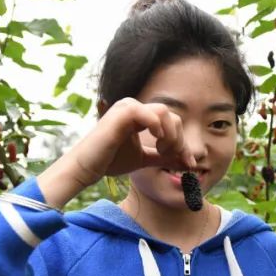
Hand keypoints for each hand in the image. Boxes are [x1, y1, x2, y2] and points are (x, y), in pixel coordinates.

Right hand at [37, 98, 196, 208]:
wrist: (87, 167)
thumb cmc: (110, 161)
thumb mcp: (144, 158)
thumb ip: (163, 157)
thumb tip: (188, 162)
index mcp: (140, 116)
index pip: (172, 123)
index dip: (183, 143)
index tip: (188, 164)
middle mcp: (135, 108)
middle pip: (172, 117)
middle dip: (179, 140)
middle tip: (172, 158)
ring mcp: (128, 108)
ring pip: (164, 111)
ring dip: (170, 134)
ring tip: (162, 150)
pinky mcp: (122, 112)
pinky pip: (149, 113)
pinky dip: (157, 127)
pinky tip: (156, 141)